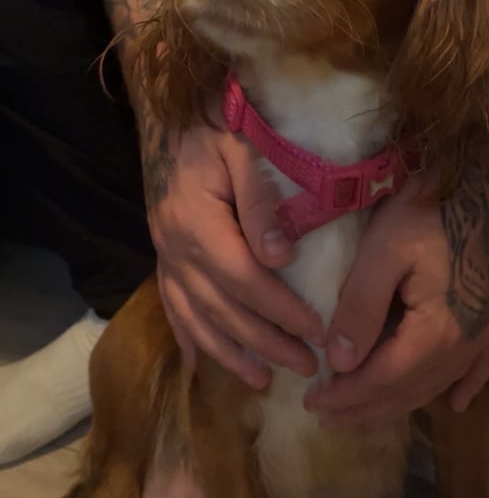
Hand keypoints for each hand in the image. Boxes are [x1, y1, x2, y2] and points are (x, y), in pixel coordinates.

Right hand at [141, 116, 323, 388]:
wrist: (172, 116)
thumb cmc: (217, 125)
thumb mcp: (243, 148)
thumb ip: (261, 200)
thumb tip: (282, 257)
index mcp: (196, 221)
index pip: (243, 279)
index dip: (280, 310)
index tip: (317, 330)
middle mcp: (174, 246)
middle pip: (222, 308)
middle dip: (266, 342)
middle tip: (307, 366)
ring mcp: (163, 254)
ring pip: (195, 316)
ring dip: (229, 352)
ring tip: (263, 381)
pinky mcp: (162, 255)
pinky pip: (172, 305)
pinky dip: (188, 336)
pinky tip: (202, 362)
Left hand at [304, 164, 488, 428]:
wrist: (485, 175)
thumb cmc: (429, 205)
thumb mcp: (384, 250)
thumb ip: (361, 307)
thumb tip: (338, 362)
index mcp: (436, 333)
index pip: (382, 381)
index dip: (345, 397)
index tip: (311, 402)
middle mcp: (465, 344)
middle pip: (410, 391)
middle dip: (366, 408)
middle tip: (326, 416)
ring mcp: (486, 330)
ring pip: (439, 383)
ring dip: (401, 401)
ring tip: (367, 412)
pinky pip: (481, 366)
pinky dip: (462, 386)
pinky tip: (455, 402)